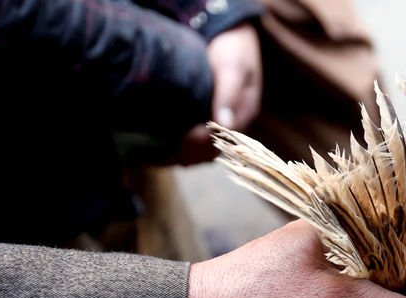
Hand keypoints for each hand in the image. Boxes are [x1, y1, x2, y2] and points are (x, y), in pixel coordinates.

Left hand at [176, 22, 262, 164]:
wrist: (229, 36)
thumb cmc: (232, 49)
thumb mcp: (233, 66)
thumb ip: (229, 92)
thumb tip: (225, 123)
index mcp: (244, 114)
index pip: (224, 140)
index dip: (203, 142)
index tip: (183, 136)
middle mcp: (233, 125)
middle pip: (212, 151)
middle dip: (190, 153)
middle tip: (164, 149)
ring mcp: (220, 124)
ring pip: (202, 152)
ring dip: (183, 154)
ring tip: (160, 152)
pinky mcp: (207, 120)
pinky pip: (194, 143)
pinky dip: (180, 148)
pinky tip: (163, 147)